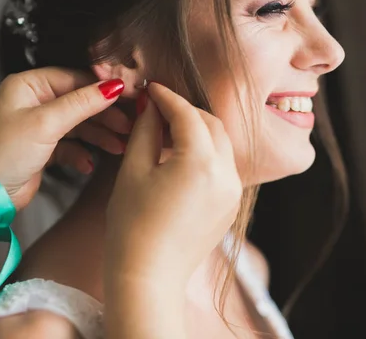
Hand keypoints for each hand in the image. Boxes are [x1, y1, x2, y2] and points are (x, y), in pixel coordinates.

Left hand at [0, 67, 130, 209]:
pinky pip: (70, 146)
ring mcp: (38, 126)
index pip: (74, 78)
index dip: (102, 87)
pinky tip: (89, 163)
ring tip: (119, 145)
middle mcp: (33, 103)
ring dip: (99, 135)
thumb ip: (81, 104)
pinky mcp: (42, 150)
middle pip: (80, 101)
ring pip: (78, 125)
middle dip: (105, 113)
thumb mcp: (44, 123)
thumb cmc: (0, 154)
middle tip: (129, 124)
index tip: (128, 95)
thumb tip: (112, 87)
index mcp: (29, 86)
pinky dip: (82, 153)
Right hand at [105, 83, 241, 283]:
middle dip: (186, 111)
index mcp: (201, 163)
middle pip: (211, 124)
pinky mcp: (230, 206)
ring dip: (197, 131)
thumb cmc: (132, 225)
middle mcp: (227, 174)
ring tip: (166, 133)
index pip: (187, 114)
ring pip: (220, 144)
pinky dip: (205, 153)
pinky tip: (179, 158)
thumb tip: (151, 105)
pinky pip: (222, 166)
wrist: (148, 276)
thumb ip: (146, 130)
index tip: (151, 88)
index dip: (167, 97)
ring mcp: (233, 192)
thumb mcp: (133, 170)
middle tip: (157, 110)